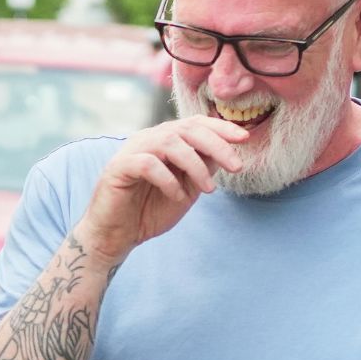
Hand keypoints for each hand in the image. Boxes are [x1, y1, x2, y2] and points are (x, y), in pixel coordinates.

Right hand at [73, 116, 247, 263]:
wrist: (116, 235)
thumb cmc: (149, 211)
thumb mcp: (186, 188)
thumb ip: (202, 168)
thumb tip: (226, 153)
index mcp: (164, 141)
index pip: (194, 124)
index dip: (220, 127)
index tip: (244, 138)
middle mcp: (148, 140)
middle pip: (186, 129)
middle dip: (216, 144)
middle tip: (237, 166)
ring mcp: (132, 151)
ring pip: (169, 143)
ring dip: (195, 165)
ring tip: (208, 190)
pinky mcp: (118, 168)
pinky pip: (148, 164)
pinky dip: (168, 180)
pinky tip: (177, 196)